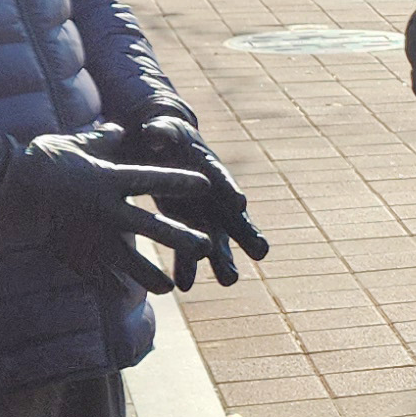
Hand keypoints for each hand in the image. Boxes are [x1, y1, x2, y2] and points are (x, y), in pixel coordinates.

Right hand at [0, 133, 221, 296]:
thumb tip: (119, 130)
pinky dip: (109, 284)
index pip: (151, 180)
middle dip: (177, 238)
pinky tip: (124, 296)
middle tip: (203, 246)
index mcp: (107, 179)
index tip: (205, 184)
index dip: (179, 182)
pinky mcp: (69, 248)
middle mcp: (102, 209)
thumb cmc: (42, 160)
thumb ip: (103, 141)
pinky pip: (92, 271)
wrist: (2, 185)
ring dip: (148, 274)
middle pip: (147, 227)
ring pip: (124, 259)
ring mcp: (86, 232)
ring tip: (170, 287)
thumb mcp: (76, 145)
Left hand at [123, 114, 269, 287]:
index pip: (222, 179)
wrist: (158, 150)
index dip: (230, 191)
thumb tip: (155, 134)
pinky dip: (186, 267)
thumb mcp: (162, 130)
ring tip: (229, 280)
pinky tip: (184, 287)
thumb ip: (161, 133)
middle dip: (245, 235)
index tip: (239, 204)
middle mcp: (213, 195)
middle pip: (232, 217)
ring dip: (222, 260)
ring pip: (216, 240)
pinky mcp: (187, 227)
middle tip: (260, 252)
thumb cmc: (163, 136)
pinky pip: (188, 250)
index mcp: (209, 167)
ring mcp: (203, 214)